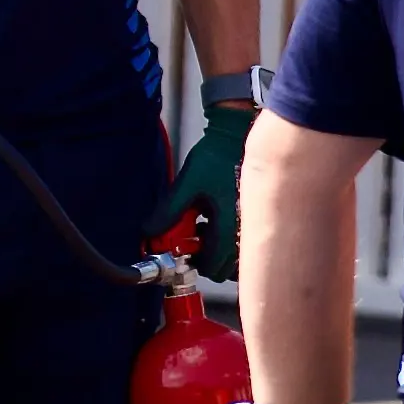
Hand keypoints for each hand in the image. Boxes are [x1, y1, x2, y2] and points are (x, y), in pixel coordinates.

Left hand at [154, 99, 251, 281]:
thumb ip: (168, 212)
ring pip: (233, 255)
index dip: (193, 263)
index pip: (213, 265)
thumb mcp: (186, 184)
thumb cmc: (215, 157)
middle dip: (205, 258)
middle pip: (225, 267)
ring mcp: (251, 223)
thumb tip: (150, 232)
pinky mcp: (252, 215)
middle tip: (188, 240)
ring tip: (200, 227)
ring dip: (215, 248)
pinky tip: (212, 217)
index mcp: (228, 226)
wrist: (236, 136)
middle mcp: (244, 230)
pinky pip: (239, 240)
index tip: (180, 250)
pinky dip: (224, 236)